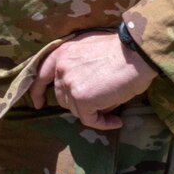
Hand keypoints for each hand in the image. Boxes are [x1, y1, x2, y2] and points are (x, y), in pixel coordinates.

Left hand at [28, 31, 154, 129]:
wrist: (135, 53)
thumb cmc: (121, 50)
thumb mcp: (89, 50)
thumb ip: (77, 64)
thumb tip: (81, 85)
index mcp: (61, 53)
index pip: (40, 75)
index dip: (38, 91)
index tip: (39, 103)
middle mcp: (61, 68)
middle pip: (62, 96)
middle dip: (78, 102)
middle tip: (98, 103)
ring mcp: (70, 84)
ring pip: (76, 109)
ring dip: (92, 111)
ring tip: (112, 108)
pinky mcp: (82, 99)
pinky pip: (89, 119)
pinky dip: (103, 123)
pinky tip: (116, 121)